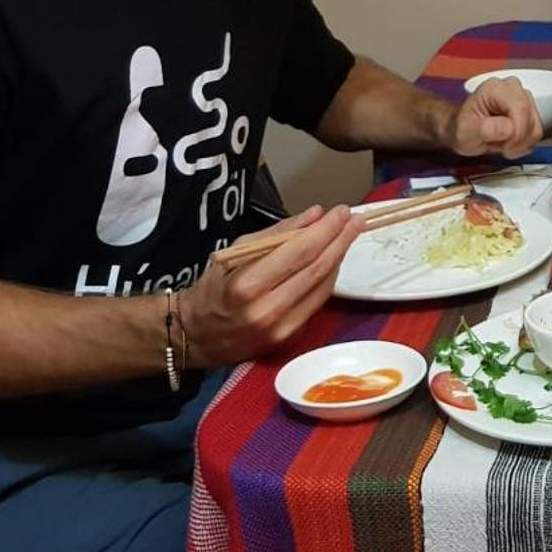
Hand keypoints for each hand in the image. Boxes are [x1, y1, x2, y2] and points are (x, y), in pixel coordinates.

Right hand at [181, 205, 362, 365]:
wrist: (196, 335)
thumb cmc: (213, 289)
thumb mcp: (235, 252)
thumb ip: (278, 233)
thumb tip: (314, 215)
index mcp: (248, 285)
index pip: (300, 252)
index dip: (326, 230)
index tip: (341, 212)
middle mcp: (267, 310)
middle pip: (317, 270)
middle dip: (341, 241)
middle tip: (355, 220)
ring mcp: (281, 329)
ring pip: (323, 288)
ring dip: (339, 258)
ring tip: (348, 235)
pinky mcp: (289, 338)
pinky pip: (317, 303)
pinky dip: (328, 279)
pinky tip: (333, 261)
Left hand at [450, 76, 542, 157]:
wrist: (465, 130)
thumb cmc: (464, 129)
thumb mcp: (467, 133)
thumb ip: (485, 129)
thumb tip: (508, 128)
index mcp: (496, 89)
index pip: (520, 108)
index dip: (518, 133)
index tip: (507, 148)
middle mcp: (512, 88)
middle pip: (531, 117)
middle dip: (518, 140)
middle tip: (501, 147)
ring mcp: (523, 97)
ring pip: (536, 126)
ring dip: (521, 143)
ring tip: (502, 143)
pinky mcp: (530, 109)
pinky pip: (536, 131)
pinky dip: (525, 143)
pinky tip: (510, 142)